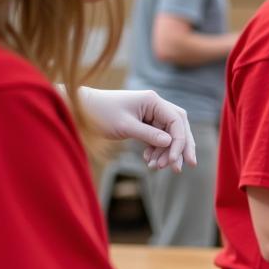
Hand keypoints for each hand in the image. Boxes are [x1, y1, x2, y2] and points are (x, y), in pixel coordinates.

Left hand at [78, 87, 196, 171]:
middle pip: (178, 127)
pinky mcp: (144, 122)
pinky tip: (149, 161)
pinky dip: (156, 150)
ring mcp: (150, 114)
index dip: (179, 141)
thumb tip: (170, 144)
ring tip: (157, 167)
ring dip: (166, 152)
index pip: (176, 121)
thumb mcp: (125, 126)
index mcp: (153, 101)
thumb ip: (149, 135)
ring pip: (168, 135)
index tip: (173, 160)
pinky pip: (157, 138)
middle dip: (182, 147)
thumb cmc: (100, 113)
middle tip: (188, 165)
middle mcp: (155, 106)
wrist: (81, 109)